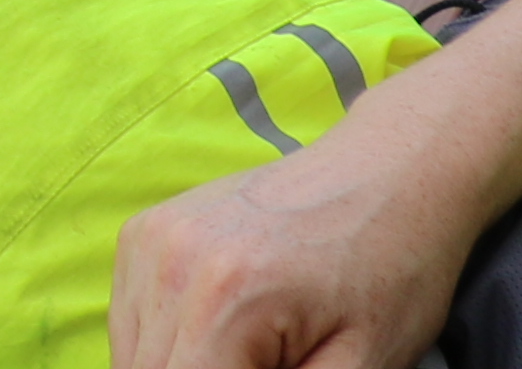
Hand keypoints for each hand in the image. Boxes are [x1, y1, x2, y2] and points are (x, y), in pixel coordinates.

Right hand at [108, 127, 493, 368]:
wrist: (390, 173)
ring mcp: (150, 239)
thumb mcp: (363, 367)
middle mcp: (171, 261)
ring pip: (129, 359)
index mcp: (227, 299)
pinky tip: (222, 340)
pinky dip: (165, 349)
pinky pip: (129, 321)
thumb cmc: (391, 271)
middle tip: (274, 364)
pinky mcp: (144, 231)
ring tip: (251, 357)